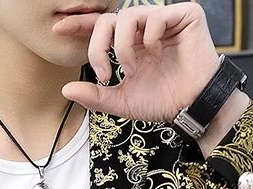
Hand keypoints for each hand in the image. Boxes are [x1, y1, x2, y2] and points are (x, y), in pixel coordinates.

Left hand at [55, 1, 220, 122]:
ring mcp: (165, 21)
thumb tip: (66, 89)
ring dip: (123, 46)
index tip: (59, 29)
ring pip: (130, 16)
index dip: (81, 25)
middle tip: (104, 73)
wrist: (193, 107)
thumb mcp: (123, 102)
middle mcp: (146, 30)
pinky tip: (157, 52)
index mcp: (132, 44)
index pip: (102, 28)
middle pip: (110, 20)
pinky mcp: (186, 16)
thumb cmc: (164, 102)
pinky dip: (151, 36)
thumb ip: (96, 96)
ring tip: (131, 70)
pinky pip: (157, 16)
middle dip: (98, 46)